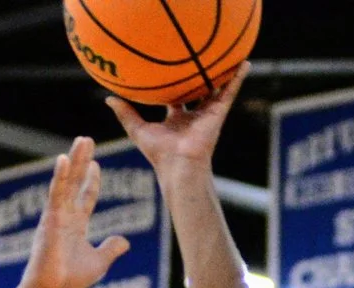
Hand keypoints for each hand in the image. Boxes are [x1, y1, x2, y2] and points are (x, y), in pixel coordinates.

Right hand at [16, 137, 131, 287]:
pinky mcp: (49, 218)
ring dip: (74, 160)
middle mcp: (65, 216)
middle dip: (82, 162)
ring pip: (66, 181)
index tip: (96, 164)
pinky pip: (56, 193)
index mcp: (75, 225)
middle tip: (87, 140)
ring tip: (82, 140)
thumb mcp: (99, 262)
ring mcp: (56, 215)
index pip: (85, 197)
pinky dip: (60, 176)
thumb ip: (110, 249)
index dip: (91, 181)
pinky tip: (64, 158)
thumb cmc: (71, 280)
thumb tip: (125, 241)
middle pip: (75, 183)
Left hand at [106, 63, 247, 171]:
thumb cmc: (159, 153)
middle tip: (201, 58)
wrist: (178, 166)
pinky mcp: (218, 114)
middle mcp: (194, 115)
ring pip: (216, 89)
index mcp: (177, 119)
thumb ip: (126, 113)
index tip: (173, 70)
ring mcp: (207, 114)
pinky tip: (244, 63)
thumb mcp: (138, 129)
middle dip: (200, 77)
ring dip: (223, 73)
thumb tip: (109, 98)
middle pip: (198, 91)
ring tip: (230, 54)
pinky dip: (237, 79)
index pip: (177, 98)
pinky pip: (229, 92)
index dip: (175, 84)